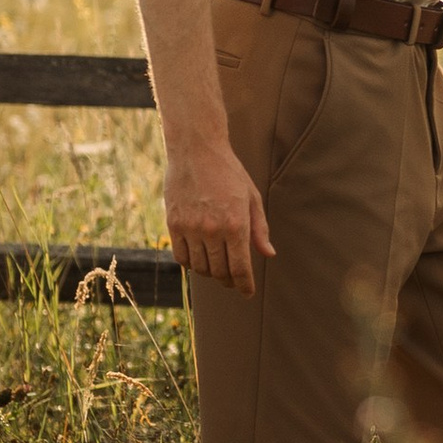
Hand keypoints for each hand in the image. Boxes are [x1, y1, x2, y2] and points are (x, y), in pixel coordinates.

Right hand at [164, 132, 275, 295]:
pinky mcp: (174, 224)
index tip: (247, 293)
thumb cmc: (228, 172)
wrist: (196, 150)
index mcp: (236, 224)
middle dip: (229, 281)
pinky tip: (199, 258)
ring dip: (210, 272)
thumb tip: (268, 254)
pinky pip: (181, 256)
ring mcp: (191, 228)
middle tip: (233, 280)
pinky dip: (191, 263)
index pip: (240, 268)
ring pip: (200, 267)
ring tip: (217, 267)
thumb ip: (259, 229)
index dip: (244, 285)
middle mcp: (213, 230)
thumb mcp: (251, 197)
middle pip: (220, 272)